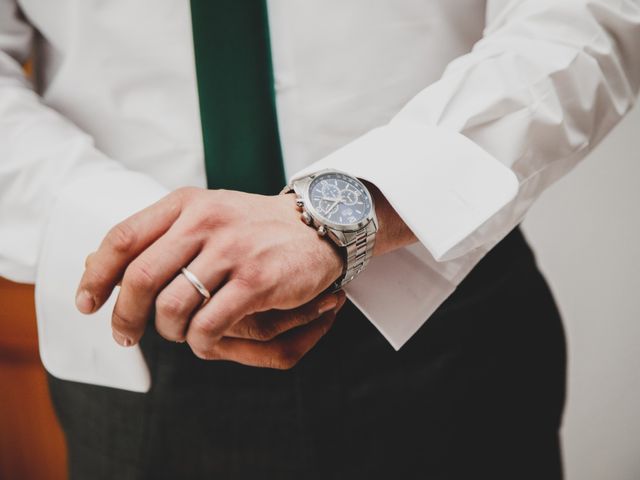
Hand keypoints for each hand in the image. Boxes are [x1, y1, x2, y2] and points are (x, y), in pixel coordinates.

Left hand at [76, 188, 343, 366]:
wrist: (318, 226)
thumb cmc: (255, 227)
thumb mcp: (206, 214)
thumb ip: (159, 235)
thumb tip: (94, 265)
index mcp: (186, 204)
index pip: (122, 238)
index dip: (97, 276)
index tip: (87, 303)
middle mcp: (205, 222)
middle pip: (141, 277)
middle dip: (124, 315)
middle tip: (124, 335)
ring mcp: (232, 251)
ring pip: (173, 307)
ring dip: (169, 331)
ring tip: (179, 333)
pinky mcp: (256, 280)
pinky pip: (208, 325)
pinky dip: (199, 341)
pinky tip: (206, 339)